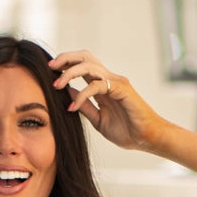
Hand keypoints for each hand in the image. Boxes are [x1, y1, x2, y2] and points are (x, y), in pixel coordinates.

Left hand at [48, 50, 164, 151]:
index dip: (67, 64)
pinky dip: (82, 95)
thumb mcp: (98, 120)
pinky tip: (72, 107)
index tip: (51, 71)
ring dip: (70, 73)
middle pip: (85, 57)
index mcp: (103, 85)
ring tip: (57, 85)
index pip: (83, 65)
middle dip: (66, 58)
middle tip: (50, 66)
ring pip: (89, 67)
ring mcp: (116, 82)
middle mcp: (108, 79)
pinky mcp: (121, 89)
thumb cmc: (126, 131)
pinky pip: (97, 86)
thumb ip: (84, 105)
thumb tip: (67, 93)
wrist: (146, 139)